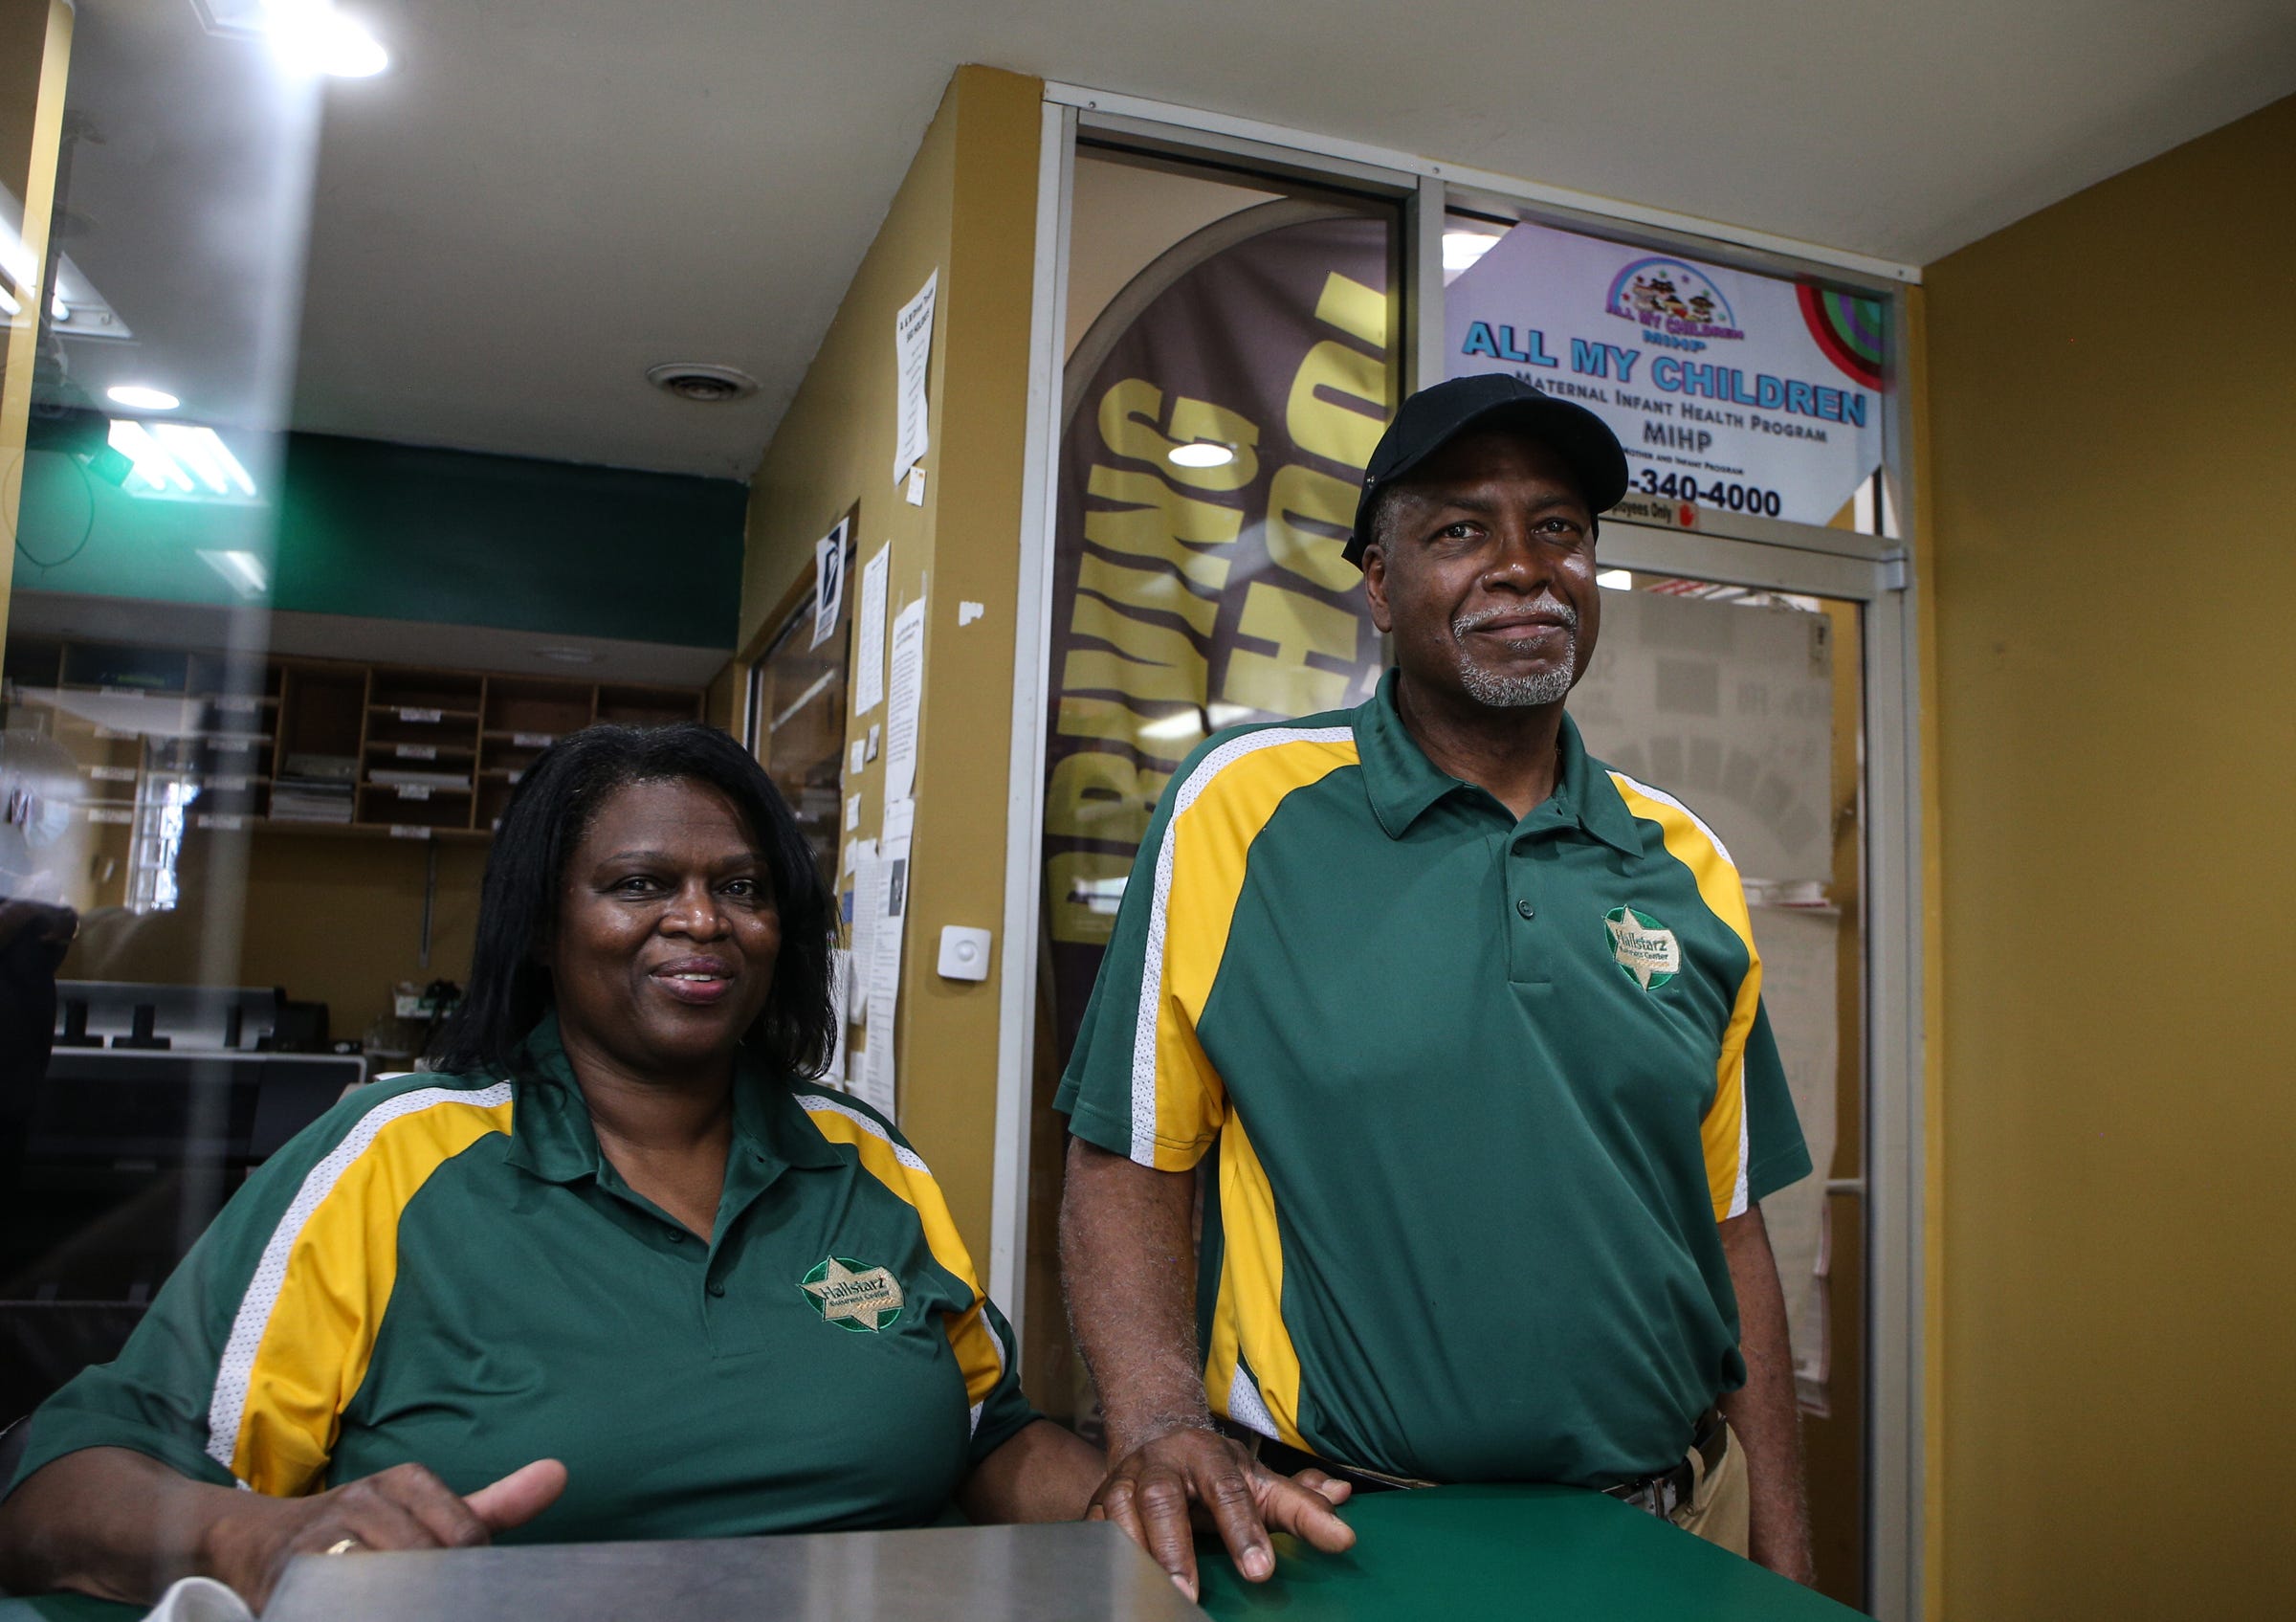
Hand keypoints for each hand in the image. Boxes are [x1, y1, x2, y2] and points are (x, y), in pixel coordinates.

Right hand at [203, 1459, 565, 1608]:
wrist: (255, 1541)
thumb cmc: (359, 1530)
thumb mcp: (425, 1510)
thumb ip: (491, 1506)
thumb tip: (559, 1474)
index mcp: (404, 1482)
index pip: (466, 1537)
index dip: (472, 1575)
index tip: (472, 1592)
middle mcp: (362, 1500)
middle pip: (427, 1565)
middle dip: (441, 1595)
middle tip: (441, 1597)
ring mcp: (321, 1539)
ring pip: (388, 1587)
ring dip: (402, 1599)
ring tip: (402, 1599)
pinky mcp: (289, 1580)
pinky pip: (342, 1604)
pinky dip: (361, 1607)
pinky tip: (365, 1607)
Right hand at [1085, 1425, 1352, 1601]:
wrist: (1157, 1434)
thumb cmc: (1216, 1470)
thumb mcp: (1261, 1482)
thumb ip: (1301, 1505)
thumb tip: (1343, 1515)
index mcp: (1207, 1455)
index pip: (1229, 1490)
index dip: (1244, 1530)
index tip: (1261, 1571)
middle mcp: (1161, 1463)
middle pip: (1161, 1498)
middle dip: (1172, 1546)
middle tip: (1189, 1593)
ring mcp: (1124, 1480)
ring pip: (1118, 1511)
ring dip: (1133, 1554)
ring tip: (1153, 1595)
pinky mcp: (1097, 1502)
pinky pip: (1090, 1528)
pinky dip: (1100, 1557)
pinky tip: (1118, 1585)